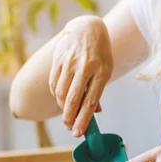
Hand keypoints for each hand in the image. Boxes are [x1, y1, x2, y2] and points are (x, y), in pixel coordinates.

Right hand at [49, 16, 111, 136]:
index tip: (79, 133)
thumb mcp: (106, 69)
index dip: (84, 119)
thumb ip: (98, 90)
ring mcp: (70, 62)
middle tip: (70, 128)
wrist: (86, 28)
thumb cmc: (99, 53)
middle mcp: (85, 66)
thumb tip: (94, 112)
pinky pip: (54, 84)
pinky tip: (61, 100)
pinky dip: (57, 96)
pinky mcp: (58, 60)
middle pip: (73, 99)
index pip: (91, 101)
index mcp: (102, 70)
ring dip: (63, 108)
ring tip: (67, 115)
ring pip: (61, 93)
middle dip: (70, 118)